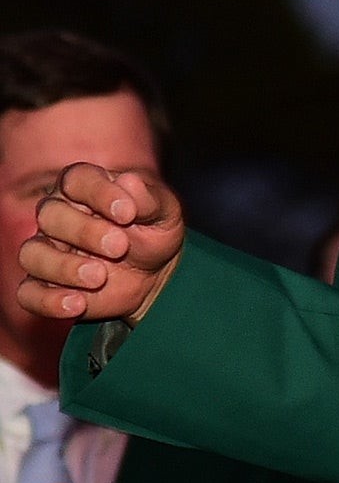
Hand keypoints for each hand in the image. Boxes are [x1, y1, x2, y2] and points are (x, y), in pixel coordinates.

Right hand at [18, 164, 185, 323]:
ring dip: (63, 267)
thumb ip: (150, 199)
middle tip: (119, 247)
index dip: (99, 193)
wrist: (153, 275)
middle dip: (84, 231)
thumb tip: (130, 181)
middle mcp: (58, 215)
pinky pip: (29, 293)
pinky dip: (48, 300)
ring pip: (33, 254)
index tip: (127, 213)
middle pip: (50, 214)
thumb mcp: (165, 214)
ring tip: (99, 277)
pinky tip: (77, 304)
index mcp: (85, 188)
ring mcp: (47, 250)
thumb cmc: (153, 233)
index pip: (77, 179)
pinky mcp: (44, 284)